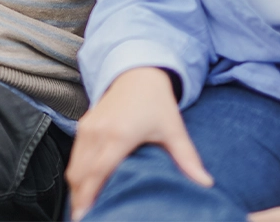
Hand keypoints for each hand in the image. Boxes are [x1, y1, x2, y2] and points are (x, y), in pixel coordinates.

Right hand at [66, 67, 212, 219]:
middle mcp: (98, 132)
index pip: (97, 173)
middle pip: (80, 174)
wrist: (137, 72)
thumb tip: (206, 183)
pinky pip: (74, 156)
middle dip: (80, 200)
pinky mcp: (84, 125)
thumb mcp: (173, 129)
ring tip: (85, 210)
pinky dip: (77, 175)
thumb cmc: (155, 101)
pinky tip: (84, 189)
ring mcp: (87, 128)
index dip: (89, 197)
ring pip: (74, 167)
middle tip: (86, 219)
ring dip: (77, 190)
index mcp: (119, 135)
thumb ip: (186, 158)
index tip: (87, 216)